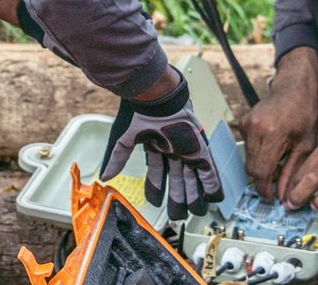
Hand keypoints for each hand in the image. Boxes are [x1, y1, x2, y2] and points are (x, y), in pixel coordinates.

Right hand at [99, 68, 221, 219]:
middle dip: (177, 200)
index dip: (156, 190)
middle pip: (177, 181)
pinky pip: (208, 171)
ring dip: (194, 197)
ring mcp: (187, 152)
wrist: (161, 100)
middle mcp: (173, 152)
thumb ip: (119, 157)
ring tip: (195, 212)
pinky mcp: (200, 150)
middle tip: (177, 217)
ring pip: (192, 179)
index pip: (157, 175)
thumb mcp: (127, 139)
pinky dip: (211, 185)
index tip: (154, 203)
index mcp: (157, 150)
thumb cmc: (144, 115)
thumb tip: (105, 176)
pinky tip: (213, 197)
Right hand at [240, 47, 317, 201]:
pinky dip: (257, 153)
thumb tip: (283, 197)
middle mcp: (256, 127)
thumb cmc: (304, 115)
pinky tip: (272, 146)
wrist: (294, 88)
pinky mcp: (243, 121)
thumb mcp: (306, 145)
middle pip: (251, 168)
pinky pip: (246, 147)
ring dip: (260, 166)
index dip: (265, 190)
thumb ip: (293, 172)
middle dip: (262, 180)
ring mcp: (247, 123)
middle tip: (277, 184)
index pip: (261, 172)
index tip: (272, 198)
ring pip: (247, 159)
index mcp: (274, 133)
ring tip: (278, 162)